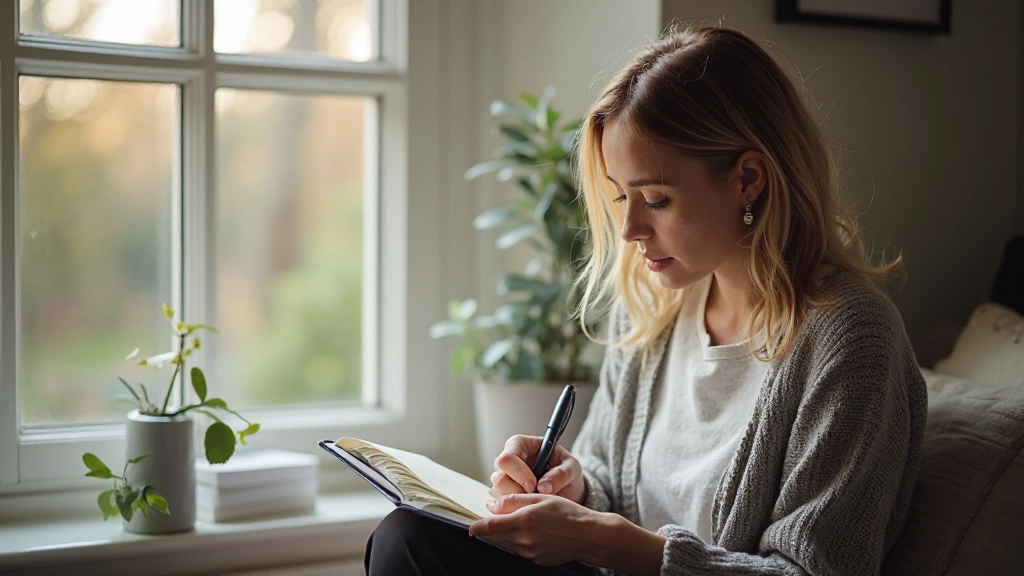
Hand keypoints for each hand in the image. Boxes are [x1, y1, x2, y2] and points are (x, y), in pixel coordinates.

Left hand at [469, 493, 600, 565]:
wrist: (588, 536)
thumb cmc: (567, 513)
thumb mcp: (540, 498)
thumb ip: (514, 501)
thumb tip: (492, 505)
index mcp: (524, 521)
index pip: (490, 527)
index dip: (477, 527)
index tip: (471, 526)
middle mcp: (524, 540)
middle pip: (496, 538)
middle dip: (492, 530)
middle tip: (495, 521)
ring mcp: (530, 553)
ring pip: (508, 544)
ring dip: (507, 535)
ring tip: (522, 524)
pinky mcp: (537, 560)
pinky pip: (521, 551)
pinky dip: (521, 542)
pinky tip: (535, 534)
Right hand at [490, 435, 585, 503]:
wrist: (568, 488)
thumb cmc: (566, 470)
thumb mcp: (571, 468)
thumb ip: (561, 474)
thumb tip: (543, 487)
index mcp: (520, 445)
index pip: (507, 457)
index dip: (519, 473)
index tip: (533, 485)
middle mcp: (508, 462)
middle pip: (498, 478)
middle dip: (517, 491)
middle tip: (536, 495)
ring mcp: (505, 479)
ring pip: (499, 494)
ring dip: (517, 501)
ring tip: (536, 500)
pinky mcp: (505, 496)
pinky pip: (502, 506)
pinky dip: (517, 509)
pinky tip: (531, 505)